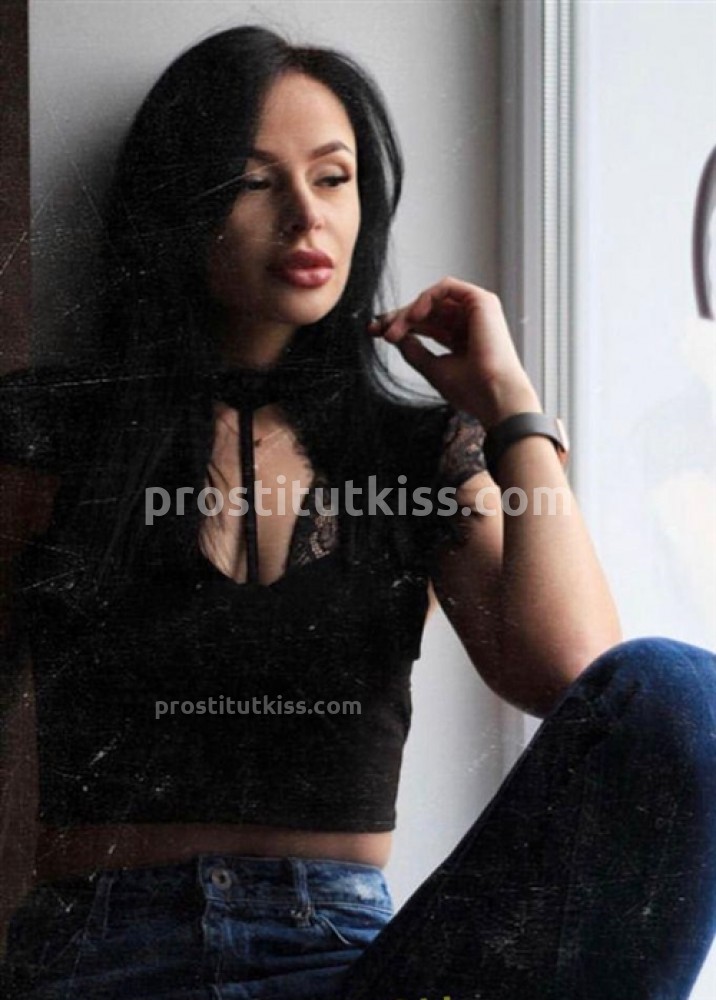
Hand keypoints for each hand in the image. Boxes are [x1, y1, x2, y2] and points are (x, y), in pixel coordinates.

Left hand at [367, 276, 541, 428]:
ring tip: (393, 331)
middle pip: (426, 311)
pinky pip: (446, 288)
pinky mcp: (482, 301)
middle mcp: (469, 323)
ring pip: (432, 299)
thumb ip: (414, 350)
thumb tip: (395, 336)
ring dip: (409, 312)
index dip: (400, 325)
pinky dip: (426, 298)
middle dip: (399, 317)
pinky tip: (414, 317)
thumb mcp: (433, 368)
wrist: (495, 396)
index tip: (376, 332)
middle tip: (378, 329)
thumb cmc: (471, 390)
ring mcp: (476, 311)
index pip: (425, 325)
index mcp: (460, 339)